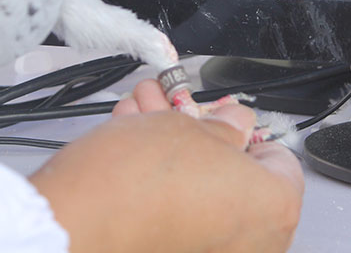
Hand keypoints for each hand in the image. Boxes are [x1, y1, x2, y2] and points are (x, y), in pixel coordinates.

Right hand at [30, 80, 303, 252]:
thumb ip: (223, 125)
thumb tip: (232, 126)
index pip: (278, 156)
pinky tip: (135, 153)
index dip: (244, 127)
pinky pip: (182, 221)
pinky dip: (163, 190)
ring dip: (176, 154)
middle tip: (176, 111)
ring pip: (205, 197)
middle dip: (201, 136)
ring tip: (143, 120)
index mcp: (274, 209)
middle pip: (237, 178)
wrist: (73, 227)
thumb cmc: (131, 185)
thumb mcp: (186, 125)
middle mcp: (254, 245)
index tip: (218, 116)